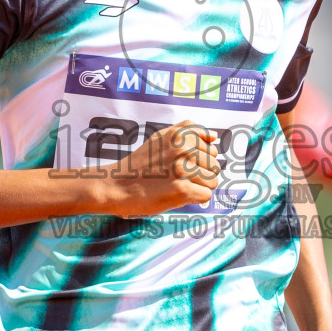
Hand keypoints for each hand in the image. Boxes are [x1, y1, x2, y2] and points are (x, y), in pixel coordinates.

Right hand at [98, 120, 219, 217]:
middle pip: (214, 165)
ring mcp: (183, 169)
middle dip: (201, 173)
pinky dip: (195, 199)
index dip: (199, 158)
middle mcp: (183, 148)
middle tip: (178, 177)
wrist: (116, 185)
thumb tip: (214, 136)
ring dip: (199, 187)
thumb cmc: (140, 164)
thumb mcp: (160, 137)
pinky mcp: (182, 189)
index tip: (182, 163)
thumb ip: (187, 131)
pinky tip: (178, 195)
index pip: (211, 146)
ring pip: (213, 181)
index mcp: (180, 134)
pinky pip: (206, 196)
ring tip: (178, 186)